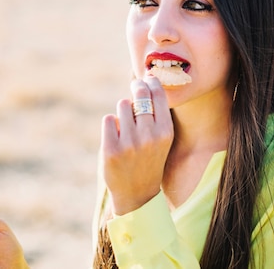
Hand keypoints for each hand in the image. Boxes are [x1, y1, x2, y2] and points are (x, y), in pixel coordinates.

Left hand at [101, 77, 173, 215]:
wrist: (137, 194)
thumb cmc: (150, 158)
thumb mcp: (161, 138)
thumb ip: (156, 114)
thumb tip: (146, 81)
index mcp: (165, 131)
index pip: (158, 94)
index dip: (151, 82)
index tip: (147, 79)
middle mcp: (149, 135)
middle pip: (139, 94)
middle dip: (136, 88)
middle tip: (135, 88)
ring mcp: (129, 143)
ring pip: (122, 104)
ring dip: (123, 111)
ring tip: (127, 126)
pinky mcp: (111, 149)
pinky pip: (109, 119)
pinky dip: (111, 124)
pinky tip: (116, 136)